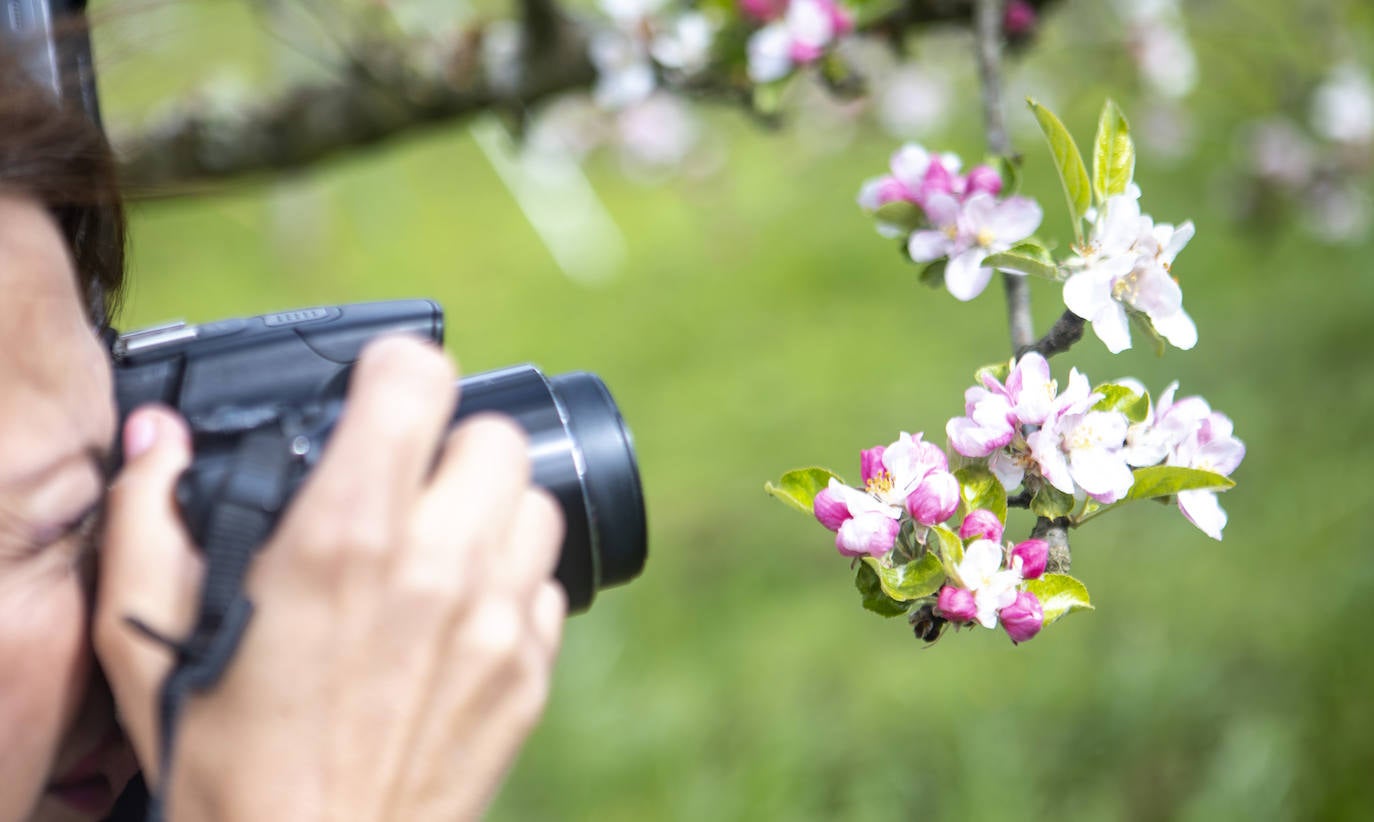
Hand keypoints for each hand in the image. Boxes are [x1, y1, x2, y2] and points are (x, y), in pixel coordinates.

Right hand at [95, 335, 565, 819]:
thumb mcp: (149, 637)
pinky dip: (513, 585)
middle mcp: (439, 565)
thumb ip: (149, 518)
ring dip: (491, 511)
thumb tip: (162, 443)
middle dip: (451, 445)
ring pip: (535, 505)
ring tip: (439, 548)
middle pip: (497, 436)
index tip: (377, 393)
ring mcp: (499, 621)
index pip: (419, 379)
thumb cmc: (225, 766)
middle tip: (406, 484)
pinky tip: (461, 616)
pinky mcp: (532, 673)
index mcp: (345, 537)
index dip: (396, 372)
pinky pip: (548, 587)